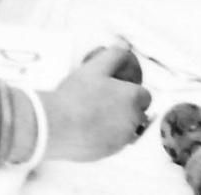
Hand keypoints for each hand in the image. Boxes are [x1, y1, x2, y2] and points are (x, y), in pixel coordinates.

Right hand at [42, 47, 152, 161]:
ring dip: (117, 123)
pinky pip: (113, 143)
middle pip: (138, 113)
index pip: (144, 95)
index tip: (118, 89)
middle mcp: (133, 121)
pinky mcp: (109, 152)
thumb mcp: (95, 67)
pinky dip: (105, 136)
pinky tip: (88, 128)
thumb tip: (124, 47)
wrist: (56, 125)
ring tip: (93, 114)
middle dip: (126, 107)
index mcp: (133, 98)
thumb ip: (114, 55)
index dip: (131, 91)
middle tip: (104, 100)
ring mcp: (122, 139)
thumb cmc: (75, 96)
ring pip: (127, 130)